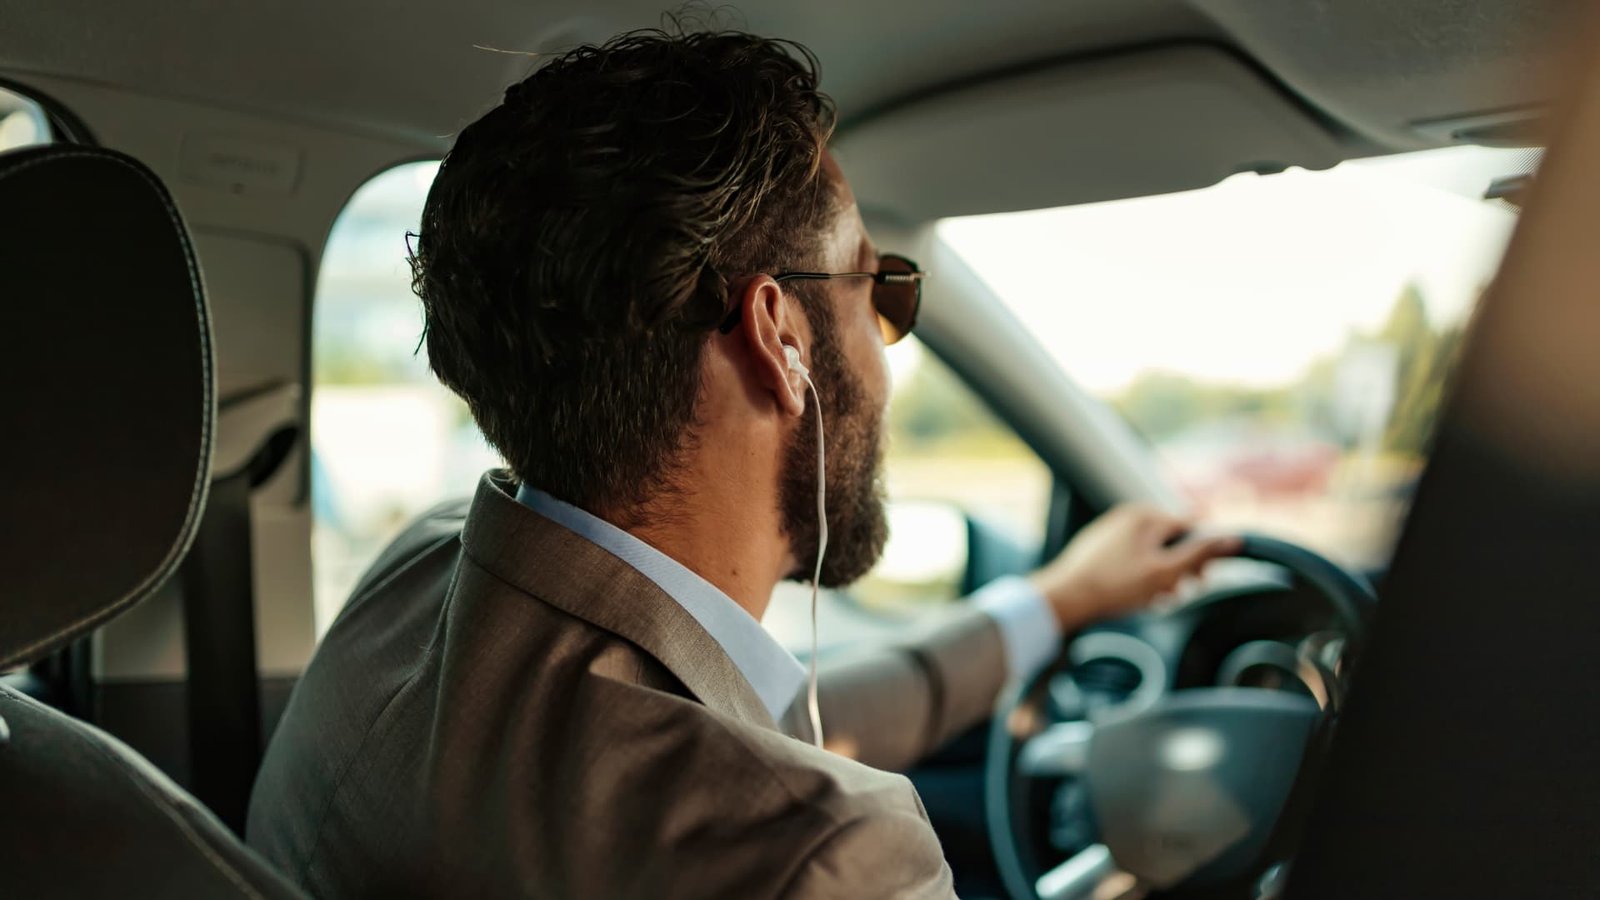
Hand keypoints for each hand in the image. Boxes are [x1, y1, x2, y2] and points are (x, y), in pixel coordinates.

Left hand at [1030, 504, 1240, 629]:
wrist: (1065, 598)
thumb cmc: (1115, 585)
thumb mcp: (1165, 572)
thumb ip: (1200, 554)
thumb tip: (1233, 539)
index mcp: (1145, 515)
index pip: (1190, 528)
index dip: (1201, 555)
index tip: (1201, 580)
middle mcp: (1128, 516)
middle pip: (1170, 540)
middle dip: (1178, 568)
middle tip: (1175, 594)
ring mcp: (1111, 531)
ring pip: (1150, 553)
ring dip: (1159, 576)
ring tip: (1153, 600)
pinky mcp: (1099, 548)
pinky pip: (1131, 559)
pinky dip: (1139, 576)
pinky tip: (1134, 597)